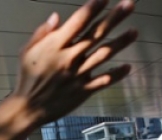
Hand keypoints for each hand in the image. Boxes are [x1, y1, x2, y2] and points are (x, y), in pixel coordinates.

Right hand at [12, 0, 136, 124]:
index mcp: (55, 46)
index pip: (78, 22)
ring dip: (121, 42)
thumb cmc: (27, 78)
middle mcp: (70, 57)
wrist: (29, 108)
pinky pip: (103, 80)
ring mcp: (79, 74)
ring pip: (104, 54)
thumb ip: (42, 33)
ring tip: (134, 31)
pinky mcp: (83, 90)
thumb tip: (57, 16)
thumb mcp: (27, 51)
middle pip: (97, 34)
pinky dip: (116, 74)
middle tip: (130, 4)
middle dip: (114, 17)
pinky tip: (128, 66)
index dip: (93, 8)